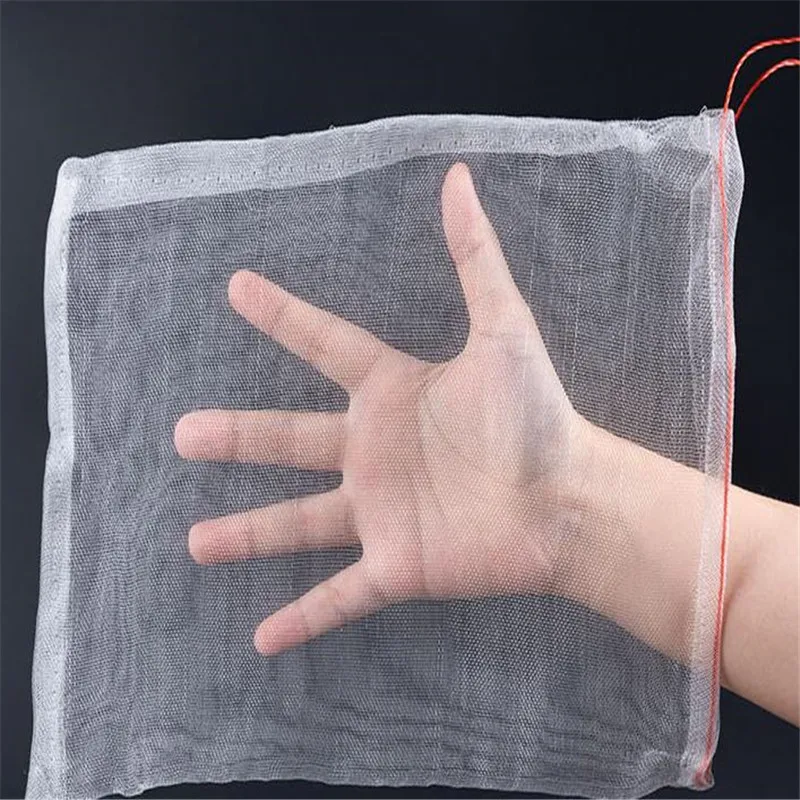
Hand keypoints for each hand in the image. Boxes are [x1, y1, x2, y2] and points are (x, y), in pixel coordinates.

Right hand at [175, 163, 589, 655]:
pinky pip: (341, 594)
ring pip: (300, 524)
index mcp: (392, 393)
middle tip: (182, 435)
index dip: (284, 317)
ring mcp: (381, 512)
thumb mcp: (504, 328)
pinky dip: (305, 617)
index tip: (238, 288)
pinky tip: (262, 639)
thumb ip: (476, 257)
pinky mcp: (397, 564)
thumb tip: (457, 176)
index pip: (326, 346)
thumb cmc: (537, 414)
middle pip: (290, 441)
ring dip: (249, 532)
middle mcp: (375, 452)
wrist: (570, 498)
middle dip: (237, 436)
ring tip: (196, 542)